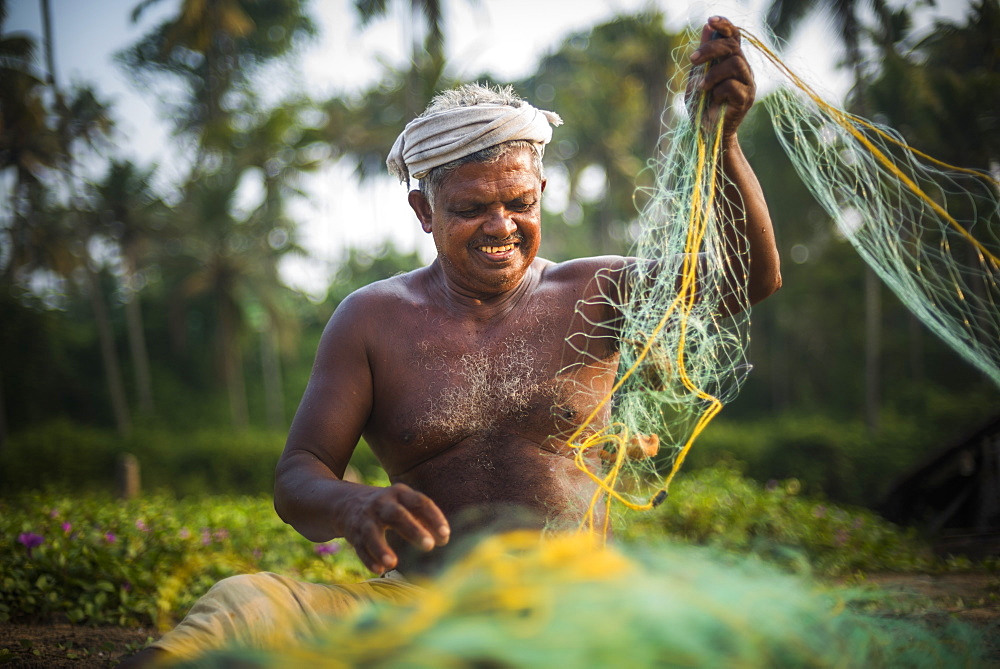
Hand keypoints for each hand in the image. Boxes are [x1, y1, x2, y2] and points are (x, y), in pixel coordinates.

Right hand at [342, 483, 449, 573]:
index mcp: (399, 493)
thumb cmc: (388, 507)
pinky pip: (360, 547)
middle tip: (429, 546)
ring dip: (381, 548)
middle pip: (396, 515)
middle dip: (413, 530)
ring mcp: (366, 518)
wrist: (346, 502)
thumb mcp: (404, 503)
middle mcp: (381, 504)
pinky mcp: (354, 534)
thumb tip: (444, 539)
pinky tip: (379, 570)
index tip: (445, 535)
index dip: (433, 517)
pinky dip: (369, 559)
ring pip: (372, 533)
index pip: (419, 502)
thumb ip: (423, 518)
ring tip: (393, 563)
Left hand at [688, 16, 755, 137]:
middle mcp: (743, 69)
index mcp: (732, 61)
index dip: (725, 25)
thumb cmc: (701, 107)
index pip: (734, 36)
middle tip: (692, 60)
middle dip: (710, 49)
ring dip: (713, 74)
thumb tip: (707, 27)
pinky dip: (717, 92)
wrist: (706, 134)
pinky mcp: (747, 99)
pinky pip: (732, 85)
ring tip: (702, 88)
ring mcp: (748, 83)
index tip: (711, 20)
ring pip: (735, 63)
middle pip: (733, 46)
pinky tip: (712, 102)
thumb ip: (703, 55)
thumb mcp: (697, 77)